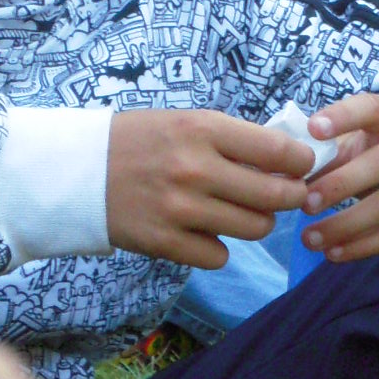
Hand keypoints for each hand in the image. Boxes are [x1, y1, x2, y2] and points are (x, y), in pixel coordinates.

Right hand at [107, 108, 311, 268]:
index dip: (302, 162)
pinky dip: (218, 247)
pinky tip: (204, 232)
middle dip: (291, 197)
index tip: (303, 167)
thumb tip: (288, 159)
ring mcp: (180, 209)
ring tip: (242, 212)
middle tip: (287, 196)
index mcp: (202, 129)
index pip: (279, 150)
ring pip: (254, 228)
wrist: (76, 172)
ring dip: (257, 223)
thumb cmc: (138, 142)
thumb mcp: (184, 122)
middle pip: (275, 195)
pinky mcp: (165, 242)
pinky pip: (219, 255)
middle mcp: (195, 168)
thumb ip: (232, 139)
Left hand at [299, 92, 378, 260]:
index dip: (344, 117)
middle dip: (339, 185)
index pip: (372, 108)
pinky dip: (363, 246)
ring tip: (311, 239)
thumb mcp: (359, 146)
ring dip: (346, 225)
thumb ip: (329, 155)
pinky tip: (335, 252)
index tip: (313, 129)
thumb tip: (287, 177)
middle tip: (305, 205)